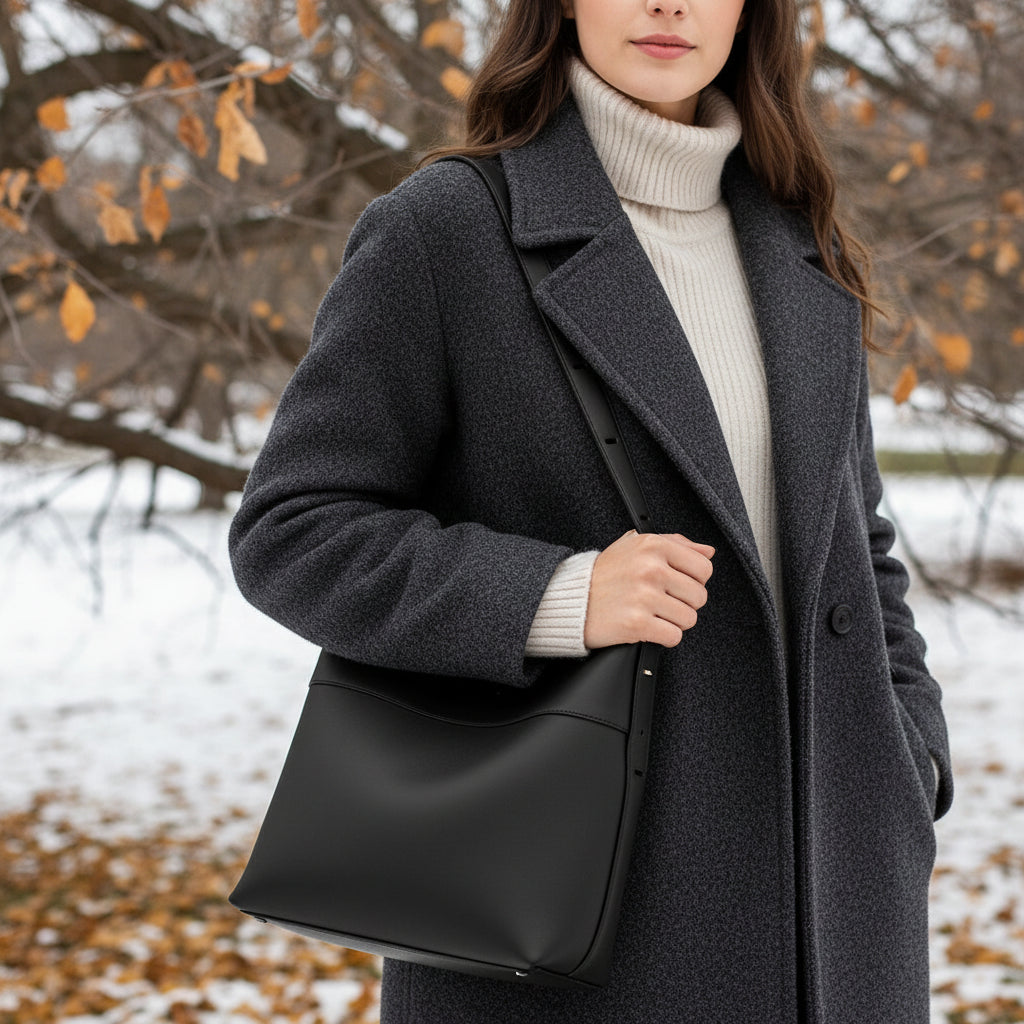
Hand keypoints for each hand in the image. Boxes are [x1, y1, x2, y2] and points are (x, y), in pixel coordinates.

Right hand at [583, 529, 714, 649]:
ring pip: (689, 618)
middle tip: (663, 601)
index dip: (694, 580)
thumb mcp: (636, 546)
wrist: (571, 599)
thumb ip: (675, 544)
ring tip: (654, 614)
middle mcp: (651, 568)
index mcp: (653, 545)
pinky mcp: (637, 623)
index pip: (704, 567)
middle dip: (684, 603)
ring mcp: (644, 596)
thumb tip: (708, 551)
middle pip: (699, 596)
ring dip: (674, 621)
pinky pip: (674, 637)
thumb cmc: (605, 573)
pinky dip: (664, 637)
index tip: (678, 584)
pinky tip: (649, 627)